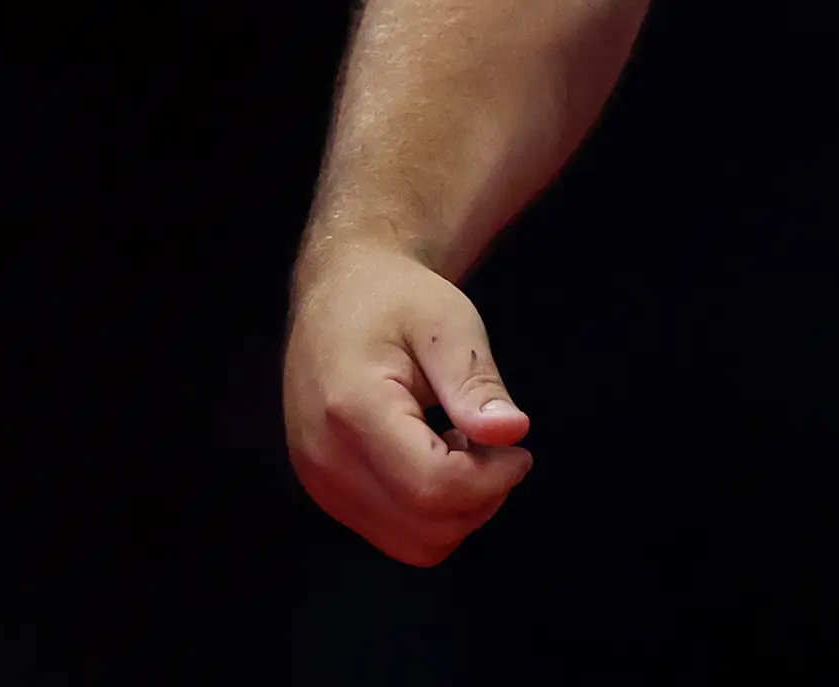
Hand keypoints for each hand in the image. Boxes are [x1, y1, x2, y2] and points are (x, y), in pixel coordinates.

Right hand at [284, 243, 534, 565]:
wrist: (336, 293)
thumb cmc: (396, 299)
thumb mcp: (448, 321)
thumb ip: (475, 381)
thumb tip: (511, 433)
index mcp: (353, 410)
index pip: (433, 487)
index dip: (492, 480)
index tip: (518, 448)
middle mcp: (326, 459)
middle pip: (425, 528)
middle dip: (480, 498)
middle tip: (496, 445)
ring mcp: (320, 482)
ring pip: (412, 545)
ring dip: (457, 510)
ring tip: (463, 446)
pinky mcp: (326, 492)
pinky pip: (393, 534)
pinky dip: (430, 512)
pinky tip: (437, 457)